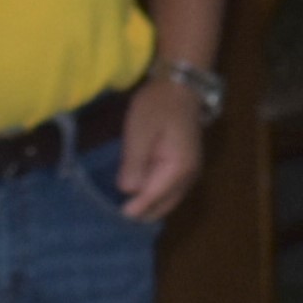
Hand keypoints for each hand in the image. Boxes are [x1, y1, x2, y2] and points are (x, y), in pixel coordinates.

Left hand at [116, 75, 207, 221]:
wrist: (180, 87)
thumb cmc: (158, 106)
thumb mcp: (140, 131)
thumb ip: (134, 163)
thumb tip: (128, 191)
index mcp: (178, 169)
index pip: (152, 199)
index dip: (132, 209)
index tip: (113, 216)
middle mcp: (188, 177)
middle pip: (162, 208)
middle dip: (141, 212)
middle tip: (114, 213)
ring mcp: (189, 174)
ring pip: (166, 203)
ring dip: (147, 205)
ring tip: (122, 205)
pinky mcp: (185, 169)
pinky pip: (168, 192)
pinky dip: (153, 196)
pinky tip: (137, 193)